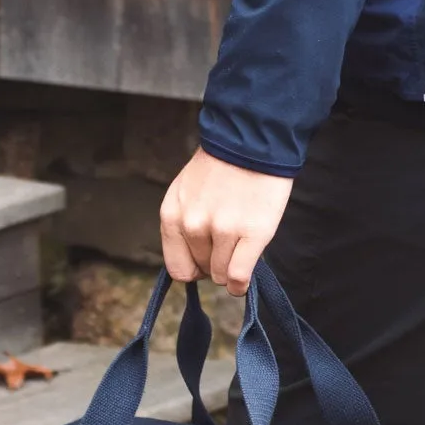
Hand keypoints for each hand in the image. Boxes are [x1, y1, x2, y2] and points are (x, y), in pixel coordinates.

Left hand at [160, 150, 294, 295]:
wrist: (251, 141)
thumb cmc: (223, 167)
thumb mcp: (187, 193)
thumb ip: (185, 225)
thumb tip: (196, 261)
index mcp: (172, 215)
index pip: (177, 268)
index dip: (195, 268)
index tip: (208, 260)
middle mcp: (193, 225)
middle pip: (203, 270)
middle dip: (216, 262)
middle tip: (230, 241)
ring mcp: (222, 230)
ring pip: (222, 275)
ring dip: (232, 266)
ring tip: (242, 243)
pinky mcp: (251, 233)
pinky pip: (238, 276)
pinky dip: (241, 282)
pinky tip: (246, 276)